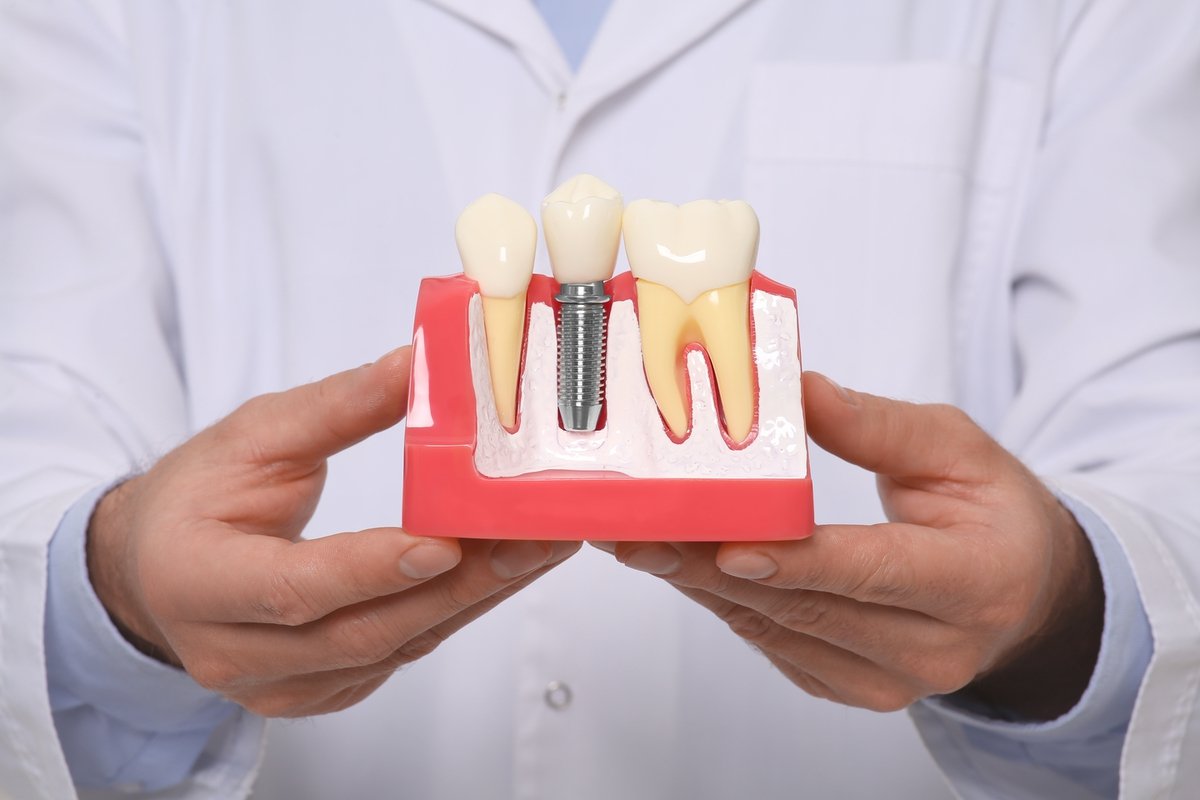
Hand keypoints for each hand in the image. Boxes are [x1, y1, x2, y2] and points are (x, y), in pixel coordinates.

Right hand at [88, 346, 578, 717]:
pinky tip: (494, 577)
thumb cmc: (196, 496)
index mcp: (197, 582)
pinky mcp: (316, 693)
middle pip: (361, 632)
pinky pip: (394, 660)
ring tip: (535, 550)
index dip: (372, 568)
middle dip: (458, 586)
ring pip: (390, 650)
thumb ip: (336, 408)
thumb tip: (417, 366)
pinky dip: (448, 614)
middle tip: (533, 539)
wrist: (154, 566)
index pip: (294, 587)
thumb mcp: (253, 435)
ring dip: (471, 600)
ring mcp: (278, 686)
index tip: (447, 542)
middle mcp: (232, 652)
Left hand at [600, 372, 1102, 718]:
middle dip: (715, 568)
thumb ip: (878, 425)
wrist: (1022, 590)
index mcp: (975, 580)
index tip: (729, 545)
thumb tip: (799, 391)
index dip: (799, 561)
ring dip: (704, 586)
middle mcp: (934, 647)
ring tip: (644, 541)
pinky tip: (686, 566)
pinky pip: (773, 646)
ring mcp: (890, 682)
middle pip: (809, 608)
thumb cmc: (991, 512)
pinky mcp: (849, 687)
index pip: (877, 572)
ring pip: (778, 632)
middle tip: (645, 530)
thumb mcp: (957, 448)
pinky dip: (726, 603)